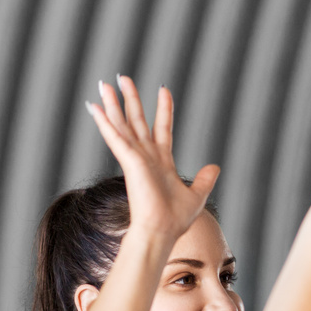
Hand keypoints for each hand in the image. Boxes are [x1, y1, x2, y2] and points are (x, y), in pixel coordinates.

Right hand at [87, 76, 218, 240]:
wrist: (162, 231)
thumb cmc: (175, 219)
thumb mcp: (197, 195)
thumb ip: (205, 179)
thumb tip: (215, 167)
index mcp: (161, 161)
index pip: (162, 128)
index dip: (163, 109)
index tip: (163, 90)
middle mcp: (146, 156)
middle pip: (137, 120)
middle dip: (131, 99)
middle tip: (123, 78)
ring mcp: (136, 158)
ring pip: (123, 124)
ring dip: (113, 104)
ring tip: (104, 84)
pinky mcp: (129, 162)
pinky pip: (115, 137)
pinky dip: (105, 122)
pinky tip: (95, 108)